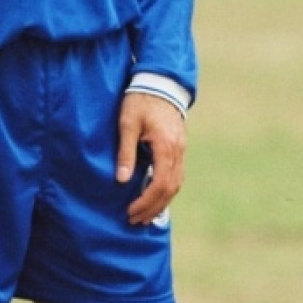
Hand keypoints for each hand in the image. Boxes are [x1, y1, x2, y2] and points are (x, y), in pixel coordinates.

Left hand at [116, 92, 186, 225]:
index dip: (145, 202)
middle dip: (153, 208)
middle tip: (135, 220)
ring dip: (161, 202)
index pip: (159, 184)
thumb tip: (121, 180)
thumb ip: (125, 152)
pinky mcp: (180, 148)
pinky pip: (176, 176)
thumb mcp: (127, 123)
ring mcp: (181, 150)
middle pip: (170, 189)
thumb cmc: (140, 100)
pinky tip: (155, 198)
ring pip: (176, 184)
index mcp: (166, 146)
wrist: (159, 82)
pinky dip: (166, 191)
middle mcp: (178, 151)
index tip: (130, 212)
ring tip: (144, 216)